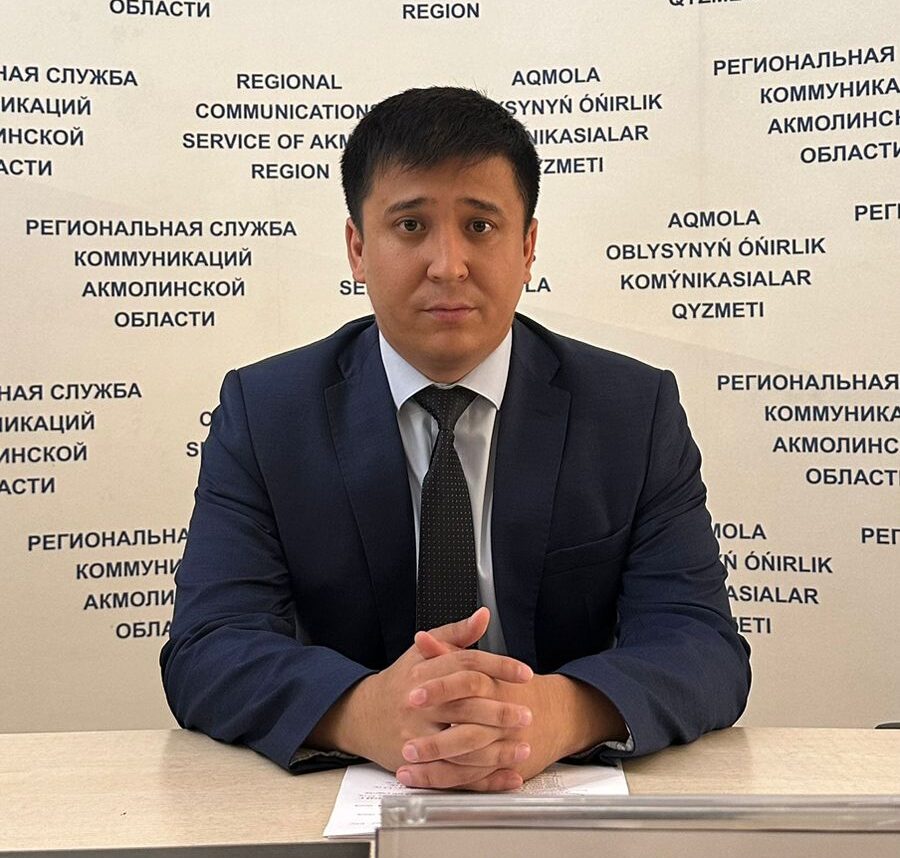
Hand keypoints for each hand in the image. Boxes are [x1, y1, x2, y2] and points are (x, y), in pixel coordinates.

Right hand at [307, 608, 533, 787]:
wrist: (363, 716)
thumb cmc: (400, 681)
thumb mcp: (422, 652)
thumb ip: (456, 634)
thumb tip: (483, 615)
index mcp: (424, 672)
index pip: (467, 664)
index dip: (499, 666)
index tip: (525, 673)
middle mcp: (419, 703)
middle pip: (465, 705)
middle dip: (500, 711)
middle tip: (527, 713)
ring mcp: (416, 735)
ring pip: (462, 744)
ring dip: (497, 749)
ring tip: (524, 747)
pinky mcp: (417, 763)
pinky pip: (456, 774)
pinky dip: (486, 779)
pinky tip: (508, 775)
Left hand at [396, 631, 626, 789]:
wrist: (554, 714)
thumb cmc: (509, 688)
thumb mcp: (479, 665)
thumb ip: (449, 651)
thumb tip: (420, 638)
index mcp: (493, 686)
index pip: (468, 683)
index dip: (440, 688)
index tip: (413, 693)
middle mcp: (500, 718)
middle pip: (468, 730)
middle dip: (435, 741)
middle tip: (406, 742)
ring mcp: (503, 745)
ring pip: (468, 759)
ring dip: (435, 764)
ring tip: (407, 764)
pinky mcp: (502, 766)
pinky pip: (471, 779)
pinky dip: (444, 780)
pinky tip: (418, 778)